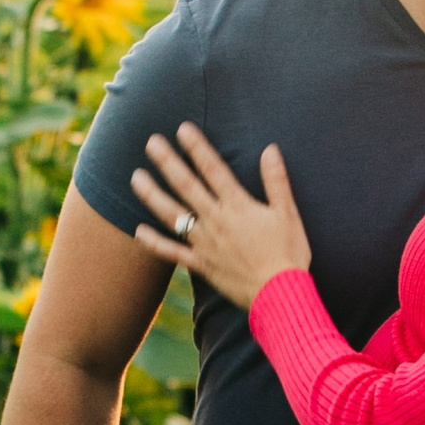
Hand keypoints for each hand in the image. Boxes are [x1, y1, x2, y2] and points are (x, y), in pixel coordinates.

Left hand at [131, 123, 312, 309]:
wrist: (280, 295)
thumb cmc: (288, 254)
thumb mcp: (288, 214)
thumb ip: (276, 181)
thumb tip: (270, 149)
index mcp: (238, 206)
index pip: (213, 169)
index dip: (197, 147)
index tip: (182, 128)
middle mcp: (216, 221)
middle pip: (187, 186)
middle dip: (168, 162)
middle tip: (150, 142)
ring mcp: (205, 243)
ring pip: (173, 215)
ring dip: (152, 195)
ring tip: (135, 177)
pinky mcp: (201, 265)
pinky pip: (172, 253)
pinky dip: (154, 242)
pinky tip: (138, 230)